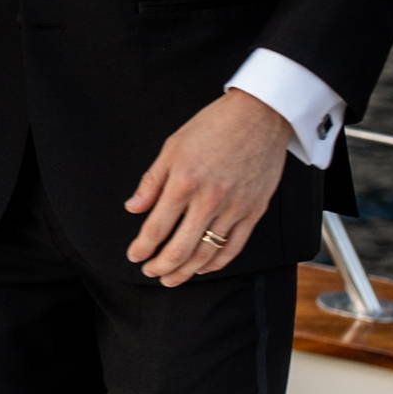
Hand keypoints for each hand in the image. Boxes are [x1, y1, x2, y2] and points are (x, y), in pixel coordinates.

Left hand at [125, 91, 287, 285]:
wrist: (259, 115)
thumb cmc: (213, 126)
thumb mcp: (172, 147)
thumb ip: (151, 181)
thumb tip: (132, 208)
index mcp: (183, 182)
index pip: (156, 227)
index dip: (142, 248)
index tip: (134, 256)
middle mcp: (208, 200)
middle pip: (180, 248)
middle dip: (161, 267)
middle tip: (150, 273)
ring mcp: (234, 208)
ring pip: (206, 253)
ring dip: (186, 271)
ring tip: (171, 278)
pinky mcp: (254, 211)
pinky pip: (234, 247)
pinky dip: (216, 263)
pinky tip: (202, 267)